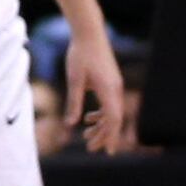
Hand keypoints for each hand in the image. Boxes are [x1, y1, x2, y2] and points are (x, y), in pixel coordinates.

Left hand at [65, 33, 133, 154]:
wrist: (89, 33)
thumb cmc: (80, 54)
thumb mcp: (74, 79)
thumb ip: (73, 102)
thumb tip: (70, 124)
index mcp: (109, 90)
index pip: (113, 120)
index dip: (110, 137)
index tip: (105, 151)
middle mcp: (116, 89)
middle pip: (114, 119)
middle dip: (103, 135)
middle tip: (90, 148)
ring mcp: (114, 86)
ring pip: (112, 112)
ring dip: (100, 125)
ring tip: (86, 135)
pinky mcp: (110, 82)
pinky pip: (109, 104)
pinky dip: (101, 114)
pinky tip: (88, 118)